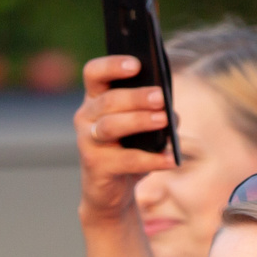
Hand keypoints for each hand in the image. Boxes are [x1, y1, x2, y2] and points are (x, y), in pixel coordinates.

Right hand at [74, 55, 177, 223]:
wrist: (111, 193)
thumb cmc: (129, 151)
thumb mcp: (142, 127)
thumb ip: (154, 112)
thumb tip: (171, 111)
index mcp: (95, 99)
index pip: (94, 73)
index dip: (112, 65)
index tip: (136, 63)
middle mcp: (86, 117)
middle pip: (108, 100)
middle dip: (135, 96)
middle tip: (160, 96)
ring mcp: (87, 142)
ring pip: (111, 126)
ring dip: (139, 121)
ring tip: (164, 120)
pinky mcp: (96, 167)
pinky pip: (125, 160)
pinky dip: (151, 159)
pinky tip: (170, 158)